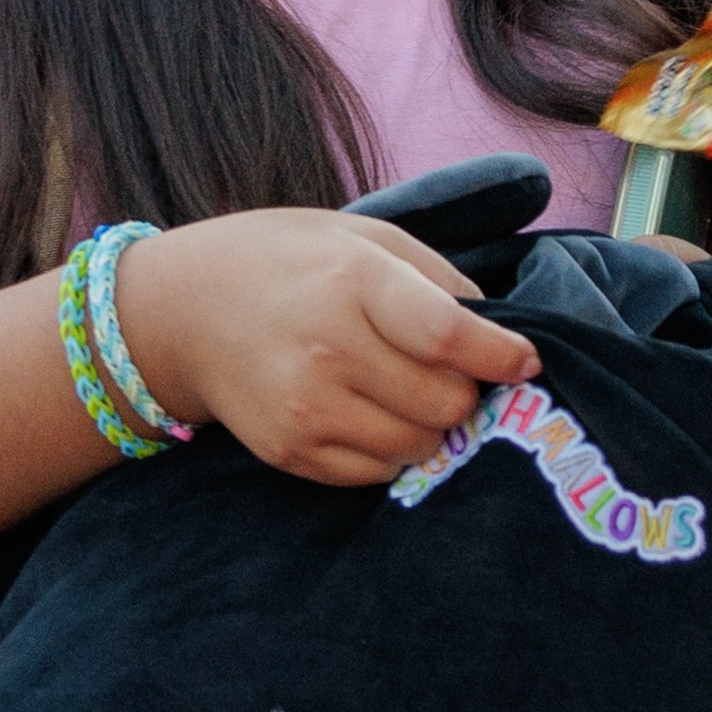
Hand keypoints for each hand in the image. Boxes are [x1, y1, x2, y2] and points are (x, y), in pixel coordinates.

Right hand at [117, 210, 539, 484]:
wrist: (184, 308)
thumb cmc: (289, 261)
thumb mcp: (365, 237)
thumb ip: (438, 279)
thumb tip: (502, 332)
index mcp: (353, 281)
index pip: (449, 336)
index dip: (501, 356)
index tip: (527, 362)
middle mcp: (327, 349)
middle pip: (445, 401)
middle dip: (465, 391)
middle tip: (450, 371)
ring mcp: (304, 408)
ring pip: (419, 446)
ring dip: (432, 425)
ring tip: (407, 391)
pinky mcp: (289, 451)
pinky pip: (377, 474)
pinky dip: (393, 451)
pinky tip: (372, 413)